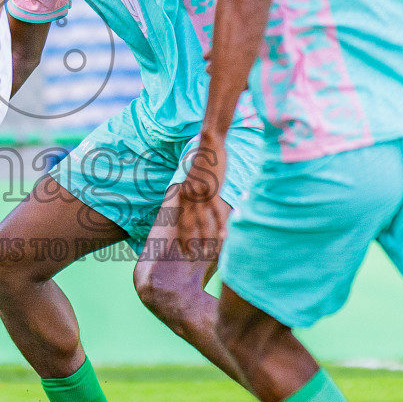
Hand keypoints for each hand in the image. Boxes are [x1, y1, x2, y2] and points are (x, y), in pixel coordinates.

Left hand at [174, 135, 228, 261]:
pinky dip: (219, 225)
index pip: (179, 221)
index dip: (182, 238)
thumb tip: (199, 208)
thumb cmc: (204, 162)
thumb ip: (195, 195)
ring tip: (207, 253)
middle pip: (187, 225)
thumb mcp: (194, 180)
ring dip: (204, 239)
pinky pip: (215, 212)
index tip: (183, 251)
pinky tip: (222, 237)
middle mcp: (187, 196)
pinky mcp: (211, 190)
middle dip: (189, 243)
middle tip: (192, 258)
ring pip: (201, 223)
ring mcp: (198, 194)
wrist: (209, 144)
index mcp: (182, 194)